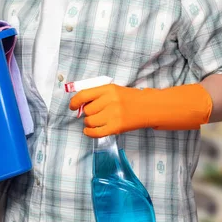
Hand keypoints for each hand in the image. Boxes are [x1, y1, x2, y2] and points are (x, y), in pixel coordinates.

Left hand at [69, 83, 212, 137]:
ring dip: (89, 123)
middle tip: (92, 114)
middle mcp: (110, 100)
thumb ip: (97, 95)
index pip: (84, 95)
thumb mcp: (114, 91)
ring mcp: (114, 114)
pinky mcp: (117, 127)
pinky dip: (89, 133)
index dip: (74, 102)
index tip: (72, 106)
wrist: (149, 107)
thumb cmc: (129, 99)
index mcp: (108, 89)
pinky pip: (96, 132)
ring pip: (90, 121)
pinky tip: (89, 131)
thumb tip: (78, 105)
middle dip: (86, 113)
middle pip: (87, 110)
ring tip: (95, 121)